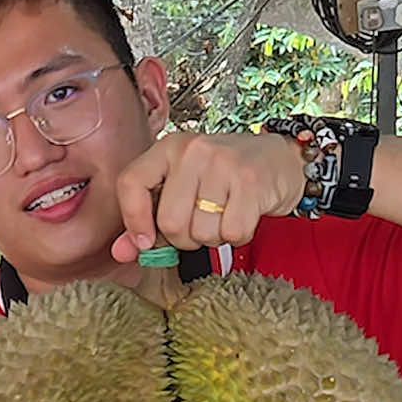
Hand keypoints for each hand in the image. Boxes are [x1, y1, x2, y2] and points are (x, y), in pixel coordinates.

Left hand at [110, 131, 302, 262]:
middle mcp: (192, 150)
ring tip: (225, 215)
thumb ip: (148, 222)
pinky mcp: (250, 181)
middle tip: (201, 224)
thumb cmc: (224, 180)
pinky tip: (244, 216)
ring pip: (202, 232)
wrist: (280, 160)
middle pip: (170, 222)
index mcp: (168, 148)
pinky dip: (238, 236)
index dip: (134, 222)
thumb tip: (120, 253)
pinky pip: (232, 232)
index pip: (130, 184)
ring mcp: (223, 163)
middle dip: (186, 238)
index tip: (146, 241)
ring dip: (214, 238)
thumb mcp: (182, 191)